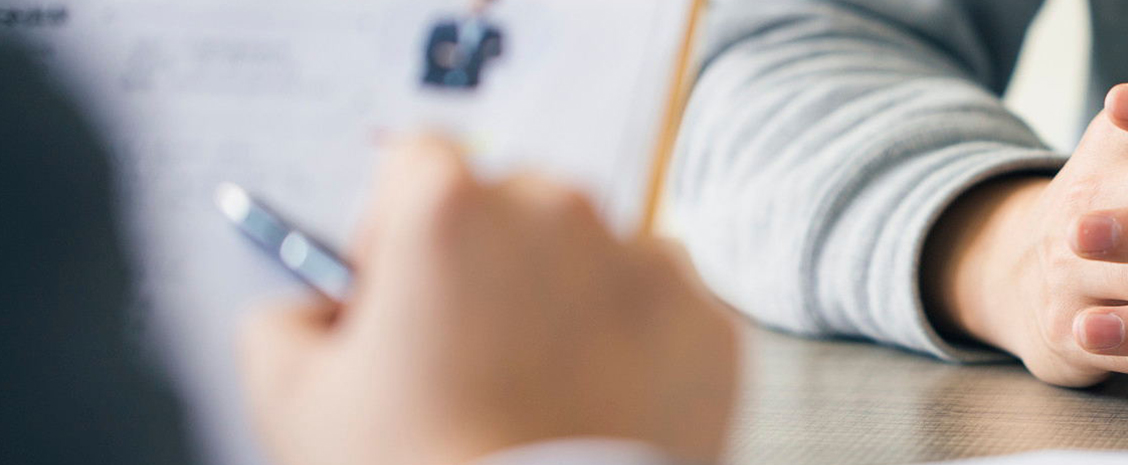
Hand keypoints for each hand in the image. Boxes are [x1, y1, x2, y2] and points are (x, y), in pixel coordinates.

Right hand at [240, 135, 738, 464]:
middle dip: (488, 263)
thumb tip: (304, 313)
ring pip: (597, 254)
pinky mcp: (707, 325)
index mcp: (450, 208)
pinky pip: (665, 311)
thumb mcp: (296, 403)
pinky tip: (595, 403)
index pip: (415, 163)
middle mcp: (560, 214)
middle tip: (466, 353)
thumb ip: (284, 325)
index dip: (394, 226)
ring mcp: (645, 265)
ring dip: (567, 298)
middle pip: (514, 206)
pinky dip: (638, 346)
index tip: (398, 284)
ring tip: (537, 387)